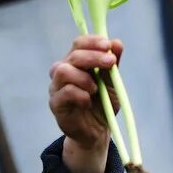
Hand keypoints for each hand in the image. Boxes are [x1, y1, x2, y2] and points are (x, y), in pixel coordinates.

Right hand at [49, 35, 121, 172]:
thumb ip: (113, 64)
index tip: (108, 45)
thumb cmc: (103, 103)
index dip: (92, 41)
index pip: (79, 44)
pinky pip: (64, 92)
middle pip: (73, 56)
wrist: (98, 130)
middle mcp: (63, 72)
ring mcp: (56, 87)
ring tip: (96, 88)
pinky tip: (88, 101)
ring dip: (84, 77)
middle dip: (94, 57)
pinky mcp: (56, 104)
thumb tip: (116, 43)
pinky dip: (80, 94)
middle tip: (111, 62)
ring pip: (63, 71)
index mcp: (76, 63)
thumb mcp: (113, 83)